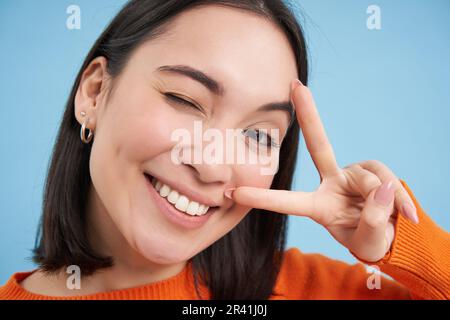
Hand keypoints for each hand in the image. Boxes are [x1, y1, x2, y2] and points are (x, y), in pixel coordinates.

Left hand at [228, 80, 418, 262]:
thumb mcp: (369, 242)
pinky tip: (406, 212)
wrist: (391, 236)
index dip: (263, 198)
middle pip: (319, 145)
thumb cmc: (369, 240)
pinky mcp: (372, 171)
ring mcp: (351, 174)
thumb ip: (373, 222)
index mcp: (318, 207)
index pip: (288, 201)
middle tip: (296, 86)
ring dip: (385, 200)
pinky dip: (399, 196)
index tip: (233, 193)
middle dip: (309, 114)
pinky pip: (387, 178)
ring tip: (397, 219)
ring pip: (371, 178)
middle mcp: (331, 183)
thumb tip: (382, 189)